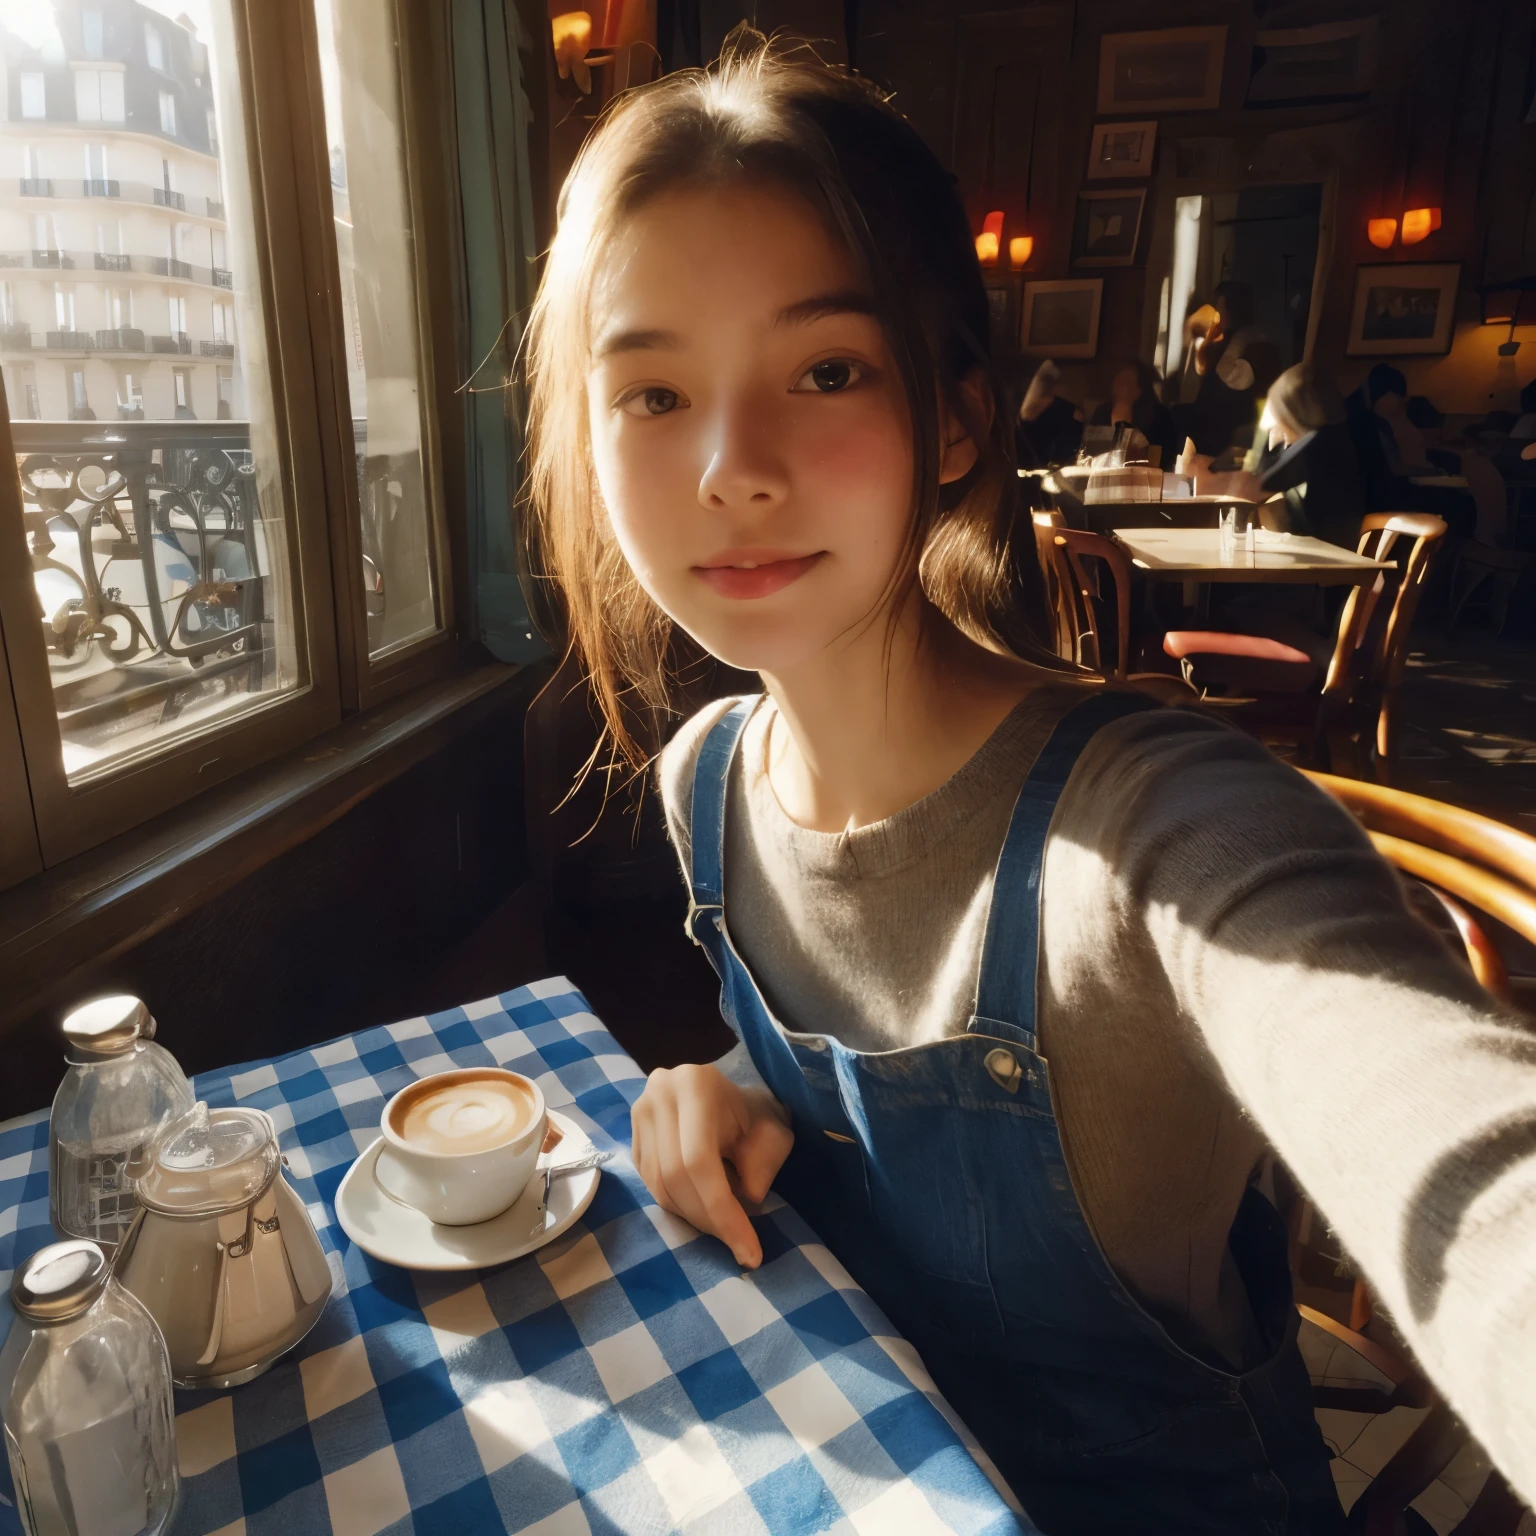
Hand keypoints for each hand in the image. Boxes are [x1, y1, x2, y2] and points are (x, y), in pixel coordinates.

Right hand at [631, 1063, 793, 1267]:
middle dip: (708, 1220)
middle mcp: (658, 1095)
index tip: (749, 1252)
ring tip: (724, 1228)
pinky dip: (678, 1207)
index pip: (699, 1161)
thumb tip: (745, 1200)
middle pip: (673, 1176)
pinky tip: (703, 1210)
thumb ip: (763, 1165)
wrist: (729, 1095)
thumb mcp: (773, 1134)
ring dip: (693, 1218)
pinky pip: (649, 1184)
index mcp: (695, 1085)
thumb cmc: (755, 1115)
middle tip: (737, 1246)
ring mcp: (639, 1114)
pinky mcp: (632, 1136)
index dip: (722, 1212)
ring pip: (658, 1186)